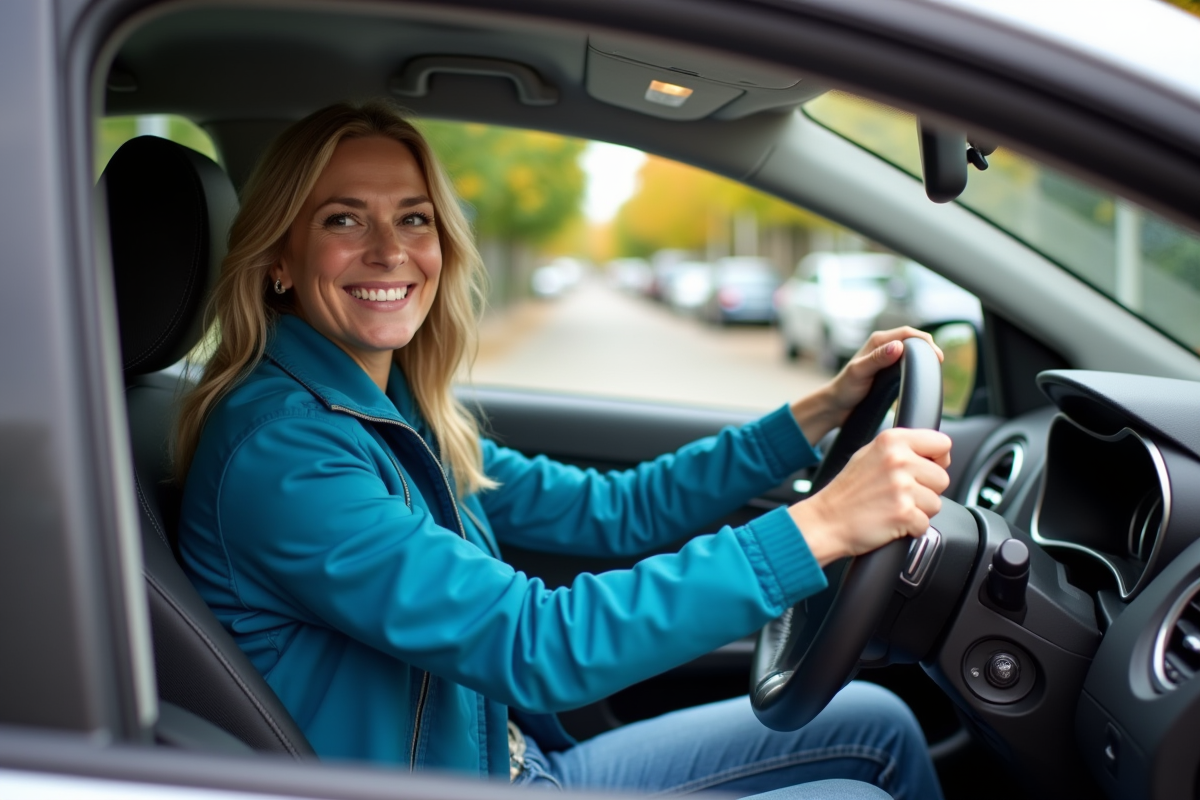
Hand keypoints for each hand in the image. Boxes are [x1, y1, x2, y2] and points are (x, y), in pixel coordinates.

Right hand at [788, 428, 951, 566]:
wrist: (826, 521)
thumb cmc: (847, 492)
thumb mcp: (870, 454)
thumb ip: (901, 448)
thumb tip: (934, 453)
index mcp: (892, 440)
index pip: (942, 443)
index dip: (938, 460)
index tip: (925, 470)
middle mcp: (898, 460)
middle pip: (942, 478)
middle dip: (926, 490)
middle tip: (899, 494)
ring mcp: (901, 487)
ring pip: (936, 503)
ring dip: (919, 511)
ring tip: (892, 507)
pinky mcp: (903, 513)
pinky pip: (925, 524)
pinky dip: (910, 528)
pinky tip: (890, 521)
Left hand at [791, 327, 943, 444]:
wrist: (835, 406)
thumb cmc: (844, 389)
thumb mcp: (859, 373)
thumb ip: (877, 359)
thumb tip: (898, 347)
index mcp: (877, 341)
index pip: (908, 333)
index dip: (925, 342)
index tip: (937, 357)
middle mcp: (883, 346)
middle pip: (914, 340)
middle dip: (928, 348)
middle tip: (938, 364)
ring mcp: (886, 358)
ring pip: (912, 352)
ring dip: (924, 358)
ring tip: (933, 370)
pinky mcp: (889, 370)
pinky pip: (908, 363)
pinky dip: (918, 367)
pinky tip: (922, 376)